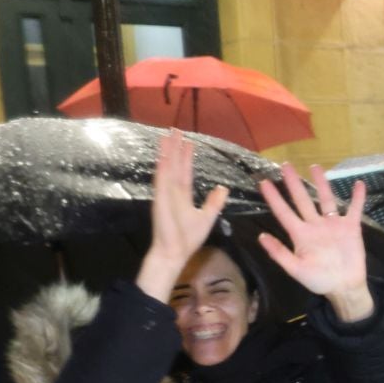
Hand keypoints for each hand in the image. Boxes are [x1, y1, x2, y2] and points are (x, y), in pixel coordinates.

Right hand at [137, 129, 228, 302]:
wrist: (175, 252)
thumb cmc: (188, 238)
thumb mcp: (207, 217)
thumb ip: (214, 202)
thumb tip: (224, 188)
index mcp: (183, 196)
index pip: (185, 172)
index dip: (186, 157)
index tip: (189, 143)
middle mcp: (172, 191)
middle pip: (175, 165)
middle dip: (175, 148)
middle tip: (176, 130)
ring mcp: (165, 194)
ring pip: (167, 167)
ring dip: (167, 151)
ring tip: (168, 134)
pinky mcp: (160, 199)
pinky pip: (161, 179)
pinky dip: (162, 166)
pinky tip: (163, 154)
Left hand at [258, 164, 372, 320]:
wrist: (345, 287)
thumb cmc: (319, 280)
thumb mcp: (296, 269)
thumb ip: (280, 253)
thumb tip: (261, 237)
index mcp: (300, 234)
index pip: (284, 212)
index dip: (274, 198)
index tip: (264, 183)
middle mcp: (315, 225)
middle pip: (303, 200)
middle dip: (294, 183)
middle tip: (285, 165)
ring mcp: (333, 224)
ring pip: (326, 199)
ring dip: (321, 183)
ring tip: (315, 167)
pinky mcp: (350, 227)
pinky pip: (354, 209)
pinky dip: (357, 198)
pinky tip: (359, 184)